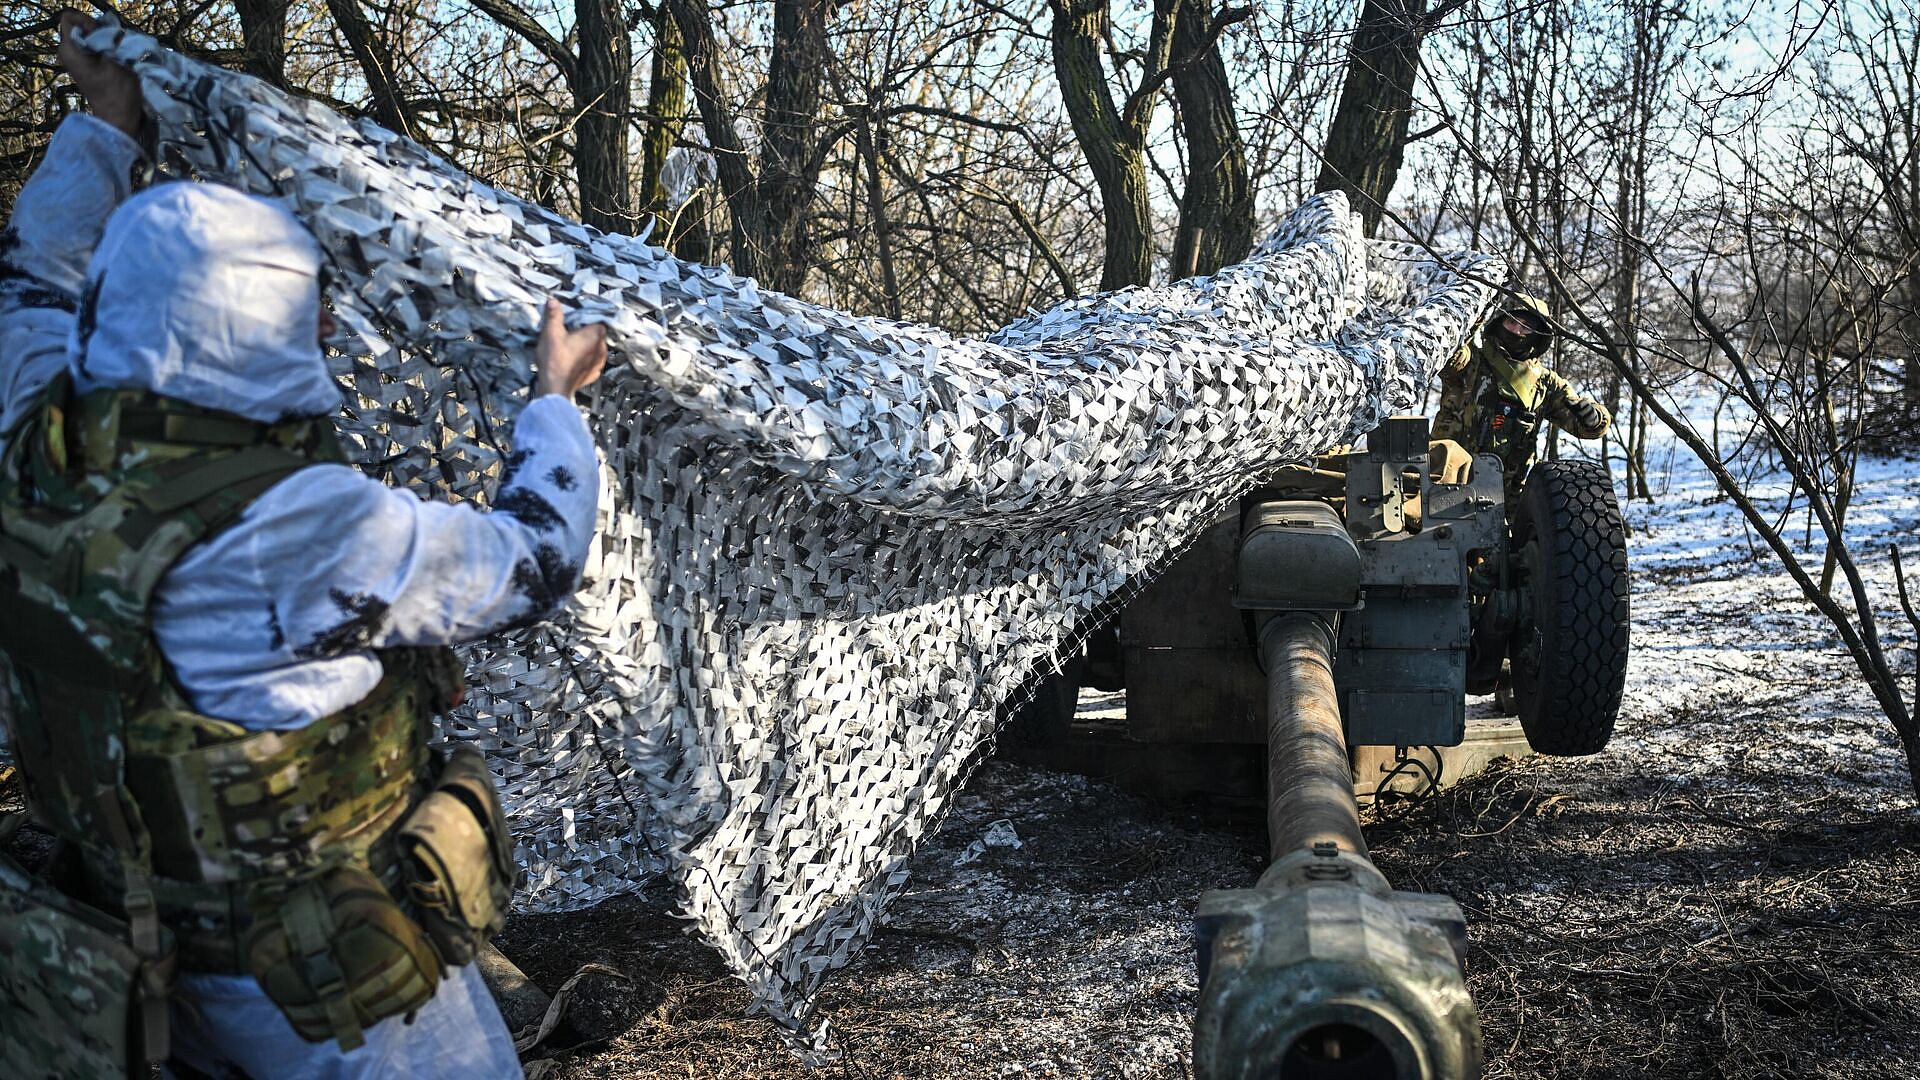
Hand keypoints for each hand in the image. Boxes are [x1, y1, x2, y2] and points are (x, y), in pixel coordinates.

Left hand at [57, 9, 141, 138]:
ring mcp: (76, 58)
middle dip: (99, 31)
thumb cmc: (117, 94)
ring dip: (106, 41)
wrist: (118, 119)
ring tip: (117, 55)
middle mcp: (67, 52)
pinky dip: (106, 48)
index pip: (70, 18)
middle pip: (80, 26)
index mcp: (69, 50)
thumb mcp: (116, 61)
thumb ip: (108, 39)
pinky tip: (116, 60)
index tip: (104, 37)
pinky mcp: (85, 64)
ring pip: (89, 36)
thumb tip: (109, 29)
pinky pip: (93, 46)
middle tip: (114, 47)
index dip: (89, 22)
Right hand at [534, 299, 606, 398]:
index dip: (586, 319)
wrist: (554, 386)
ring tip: (569, 346)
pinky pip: (591, 362)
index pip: (597, 320)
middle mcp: (601, 349)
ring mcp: (598, 363)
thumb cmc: (555, 361)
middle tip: (569, 332)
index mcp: (595, 335)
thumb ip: (554, 315)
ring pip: (594, 349)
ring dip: (585, 346)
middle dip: (584, 332)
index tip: (575, 320)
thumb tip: (553, 302)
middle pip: (596, 334)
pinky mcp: (592, 374)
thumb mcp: (551, 332)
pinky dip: (583, 360)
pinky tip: (572, 359)